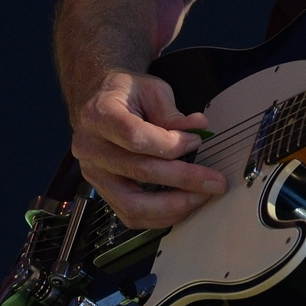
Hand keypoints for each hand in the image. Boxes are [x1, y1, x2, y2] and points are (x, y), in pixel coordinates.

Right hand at [69, 69, 226, 228]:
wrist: (96, 102)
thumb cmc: (123, 93)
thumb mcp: (150, 89)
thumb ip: (172, 112)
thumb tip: (199, 129)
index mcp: (100, 115)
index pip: (136, 137)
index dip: (171, 144)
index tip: (196, 142)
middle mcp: (91, 148)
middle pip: (139, 171)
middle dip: (184, 179)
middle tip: (214, 181)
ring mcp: (94, 173)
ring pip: (132, 204)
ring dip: (172, 206)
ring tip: (200, 197)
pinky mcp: (102, 190)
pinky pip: (130, 215)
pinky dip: (159, 216)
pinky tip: (181, 206)